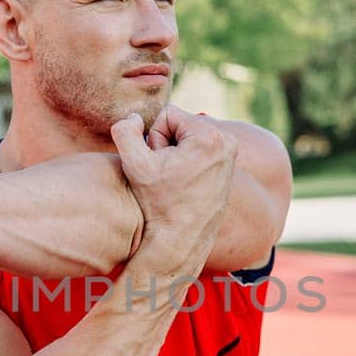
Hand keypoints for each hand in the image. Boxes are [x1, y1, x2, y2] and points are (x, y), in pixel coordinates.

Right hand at [110, 105, 235, 279]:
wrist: (181, 240)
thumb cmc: (158, 204)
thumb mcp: (134, 166)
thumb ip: (124, 131)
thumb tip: (134, 116)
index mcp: (208, 135)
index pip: (167, 115)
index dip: (154, 139)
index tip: (158, 165)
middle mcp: (226, 140)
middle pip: (180, 125)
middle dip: (166, 146)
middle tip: (165, 175)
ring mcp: (231, 154)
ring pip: (188, 138)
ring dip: (175, 154)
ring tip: (174, 180)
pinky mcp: (230, 165)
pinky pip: (199, 150)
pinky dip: (187, 162)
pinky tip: (183, 184)